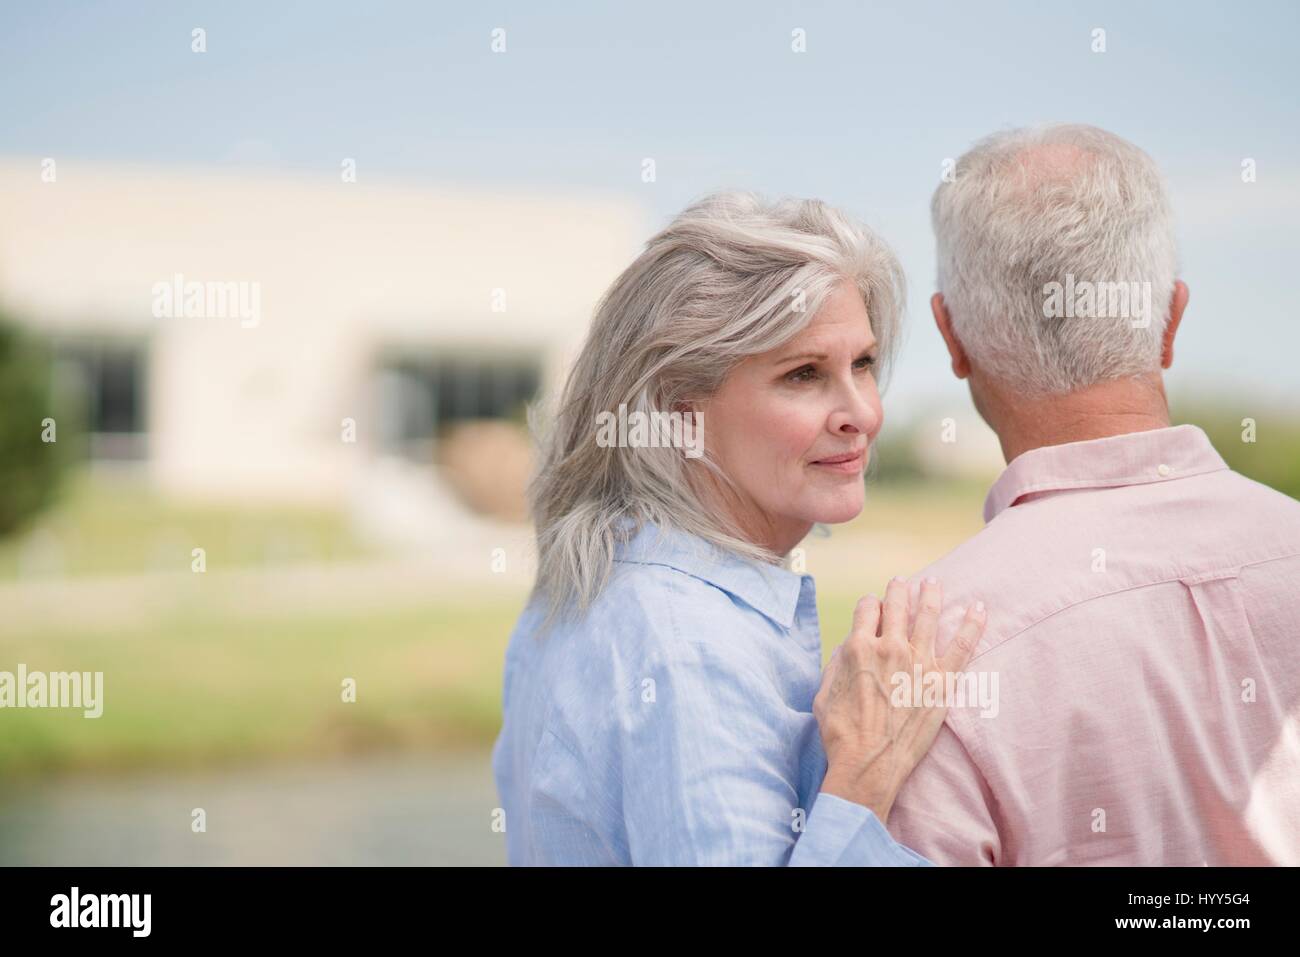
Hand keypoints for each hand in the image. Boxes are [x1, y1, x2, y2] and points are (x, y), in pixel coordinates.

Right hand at [813, 576, 984, 822]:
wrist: (868, 763)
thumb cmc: (841, 734)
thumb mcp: (823, 693)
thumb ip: (836, 665)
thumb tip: (847, 651)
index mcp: (858, 647)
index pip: (867, 609)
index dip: (869, 606)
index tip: (873, 609)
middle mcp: (889, 647)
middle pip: (896, 605)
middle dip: (898, 590)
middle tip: (902, 582)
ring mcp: (918, 662)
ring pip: (928, 615)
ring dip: (931, 594)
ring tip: (933, 583)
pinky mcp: (941, 682)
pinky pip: (962, 646)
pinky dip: (973, 624)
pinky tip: (979, 608)